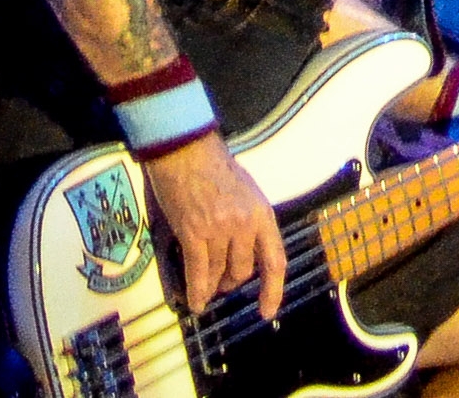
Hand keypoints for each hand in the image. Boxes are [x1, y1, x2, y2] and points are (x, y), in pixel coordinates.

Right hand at [143, 131, 285, 319]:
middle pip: (242, 270)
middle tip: (223, 283)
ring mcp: (218, 230)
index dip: (273, 290)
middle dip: (232, 281)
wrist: (184, 148)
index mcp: (261, 213)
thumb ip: (249, 220)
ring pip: (218, 272)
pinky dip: (196, 291)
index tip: (266, 310)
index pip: (274, 260)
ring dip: (212, 285)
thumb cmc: (214, 164)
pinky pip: (197, 272)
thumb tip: (246, 250)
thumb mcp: (246, 190)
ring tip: (207, 289)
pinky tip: (194, 302)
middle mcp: (243, 225)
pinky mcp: (193, 233)